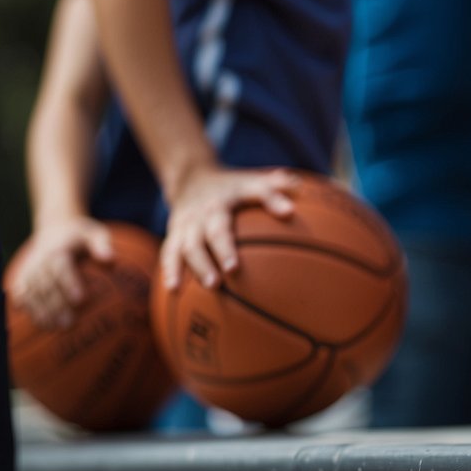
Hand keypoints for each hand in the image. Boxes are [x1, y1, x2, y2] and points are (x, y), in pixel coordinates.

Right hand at [9, 217, 114, 328]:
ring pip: (31, 292)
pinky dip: (28, 308)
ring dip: (41, 311)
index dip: (69, 283)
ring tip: (54, 328)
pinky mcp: (22, 277)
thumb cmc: (81, 235)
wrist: (55, 228)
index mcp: (58, 249)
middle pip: (45, 285)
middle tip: (69, 324)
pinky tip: (39, 323)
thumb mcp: (95, 233)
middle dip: (56, 305)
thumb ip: (102, 245)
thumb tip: (111, 259)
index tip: (80, 300)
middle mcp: (40, 260)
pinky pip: (21, 294)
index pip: (61, 267)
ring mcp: (29, 269)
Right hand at [162, 166, 297, 289]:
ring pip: (187, 244)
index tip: (288, 213)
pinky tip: (174, 292)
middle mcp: (206, 209)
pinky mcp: (174, 235)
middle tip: (234, 271)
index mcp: (231, 194)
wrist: (190, 179)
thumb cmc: (232, 187)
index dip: (271, 199)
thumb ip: (277, 186)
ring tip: (212, 286)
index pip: (256, 192)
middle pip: (213, 229)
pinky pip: (169, 253)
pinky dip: (170, 271)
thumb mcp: (254, 180)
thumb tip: (300, 189)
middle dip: (222, 250)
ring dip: (197, 266)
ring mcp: (187, 223)